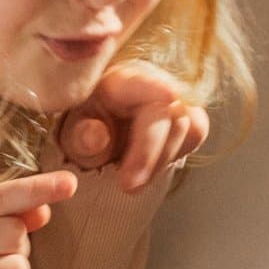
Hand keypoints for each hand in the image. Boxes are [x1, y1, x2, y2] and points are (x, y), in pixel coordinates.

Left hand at [57, 60, 212, 193]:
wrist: (104, 134)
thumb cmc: (86, 129)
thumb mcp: (73, 136)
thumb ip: (81, 137)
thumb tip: (96, 136)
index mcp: (119, 81)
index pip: (142, 82)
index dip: (157, 86)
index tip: (170, 95)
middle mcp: (153, 82)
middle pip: (169, 112)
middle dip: (150, 154)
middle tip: (129, 186)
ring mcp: (176, 96)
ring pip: (190, 125)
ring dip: (162, 160)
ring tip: (135, 178)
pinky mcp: (190, 114)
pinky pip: (196, 134)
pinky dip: (175, 155)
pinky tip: (151, 164)